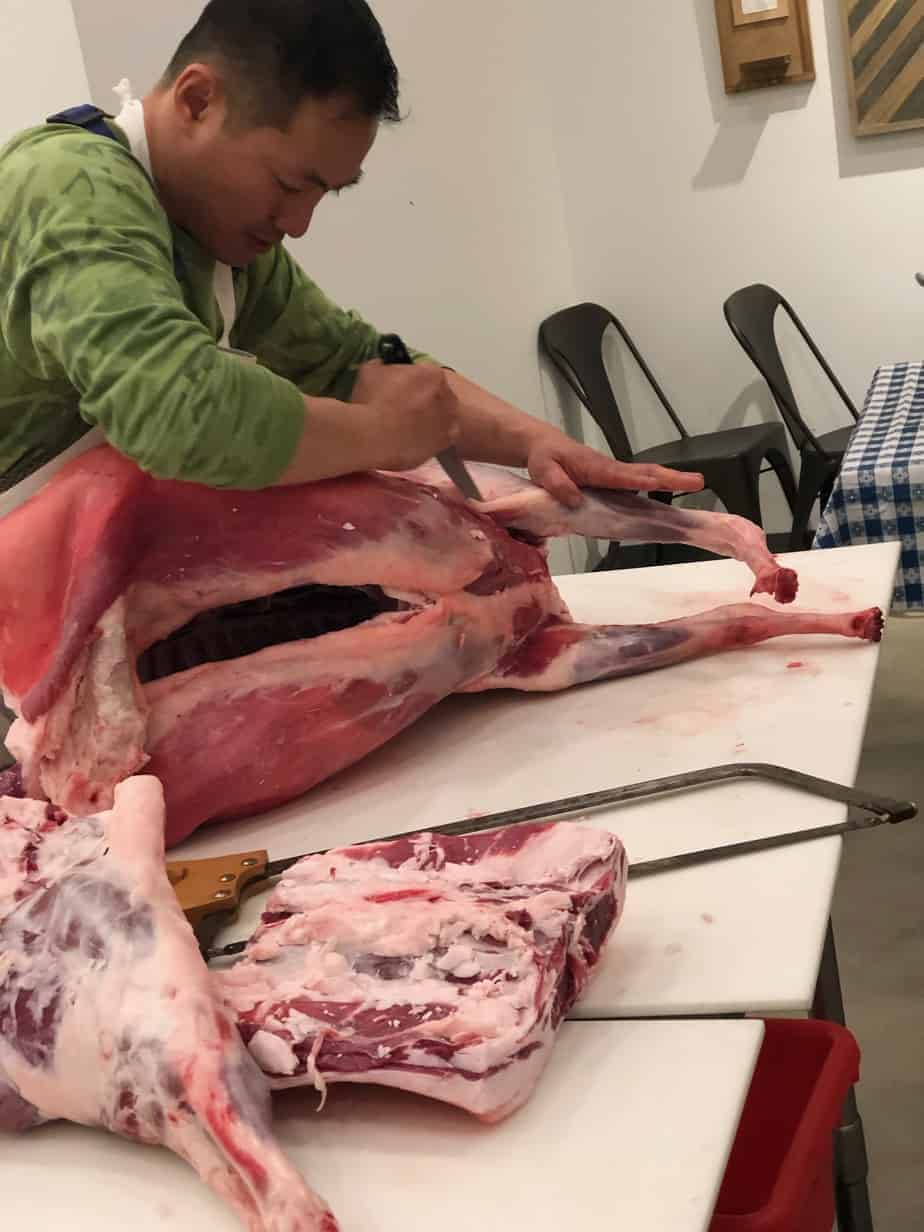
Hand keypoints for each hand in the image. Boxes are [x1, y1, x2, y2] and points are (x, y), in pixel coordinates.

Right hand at [352, 359, 460, 470]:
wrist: (374, 437)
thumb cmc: (372, 402)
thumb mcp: (370, 372)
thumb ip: (382, 367)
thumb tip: (381, 367)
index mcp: (432, 374)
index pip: (426, 374)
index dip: (412, 381)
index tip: (401, 389)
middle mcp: (448, 396)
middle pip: (437, 395)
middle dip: (423, 400)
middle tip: (403, 409)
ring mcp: (449, 422)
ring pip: (441, 418)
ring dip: (428, 420)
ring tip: (406, 428)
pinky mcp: (445, 444)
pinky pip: (438, 439)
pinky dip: (428, 440)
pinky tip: (411, 441)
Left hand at [527, 435, 703, 508]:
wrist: (544, 447)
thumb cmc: (544, 458)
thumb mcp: (543, 471)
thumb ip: (558, 486)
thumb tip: (574, 500)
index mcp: (596, 468)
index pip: (623, 475)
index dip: (642, 481)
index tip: (661, 483)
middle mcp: (610, 470)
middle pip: (646, 472)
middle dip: (672, 477)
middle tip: (698, 481)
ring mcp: (614, 475)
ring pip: (646, 476)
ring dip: (670, 480)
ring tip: (694, 485)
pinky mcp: (613, 481)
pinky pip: (637, 483)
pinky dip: (656, 486)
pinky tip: (666, 499)